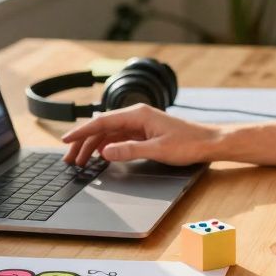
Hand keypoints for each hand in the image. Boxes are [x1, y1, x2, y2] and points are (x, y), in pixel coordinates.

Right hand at [60, 104, 221, 166]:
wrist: (209, 142)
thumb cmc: (188, 143)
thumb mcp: (157, 150)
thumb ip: (129, 150)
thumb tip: (105, 152)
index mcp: (138, 114)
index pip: (102, 121)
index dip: (81, 132)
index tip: (66, 140)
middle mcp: (137, 116)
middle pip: (102, 127)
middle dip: (83, 142)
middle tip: (69, 158)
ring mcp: (140, 124)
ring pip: (109, 134)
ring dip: (93, 146)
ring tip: (79, 161)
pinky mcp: (144, 133)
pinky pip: (119, 138)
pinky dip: (106, 147)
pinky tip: (99, 156)